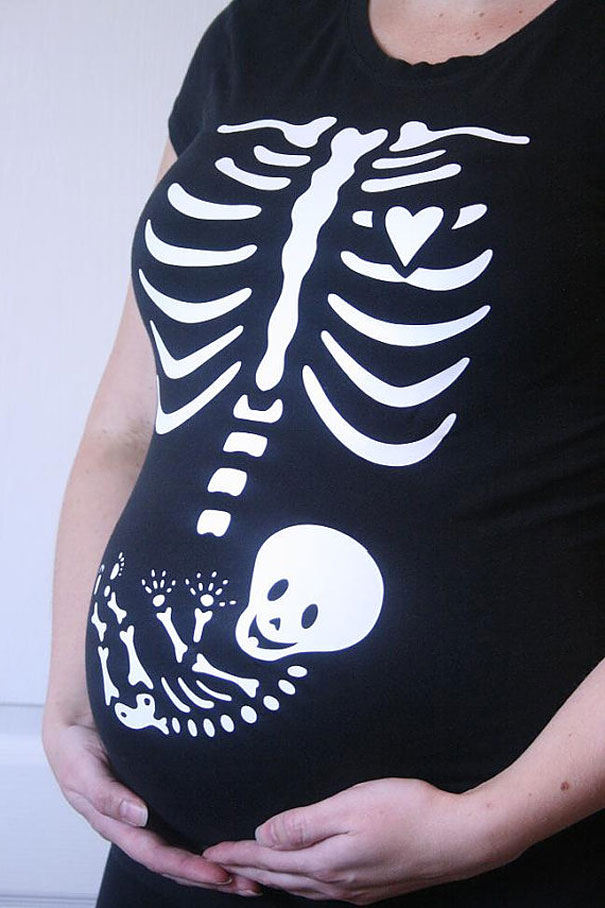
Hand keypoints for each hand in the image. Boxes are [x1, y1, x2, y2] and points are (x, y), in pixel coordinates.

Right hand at [42, 715, 261, 895]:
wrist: (77, 719)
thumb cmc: (75, 748)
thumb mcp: (82, 770)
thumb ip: (106, 795)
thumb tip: (138, 817)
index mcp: (118, 825)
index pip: (158, 856)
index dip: (189, 869)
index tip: (220, 874)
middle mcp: (138, 825)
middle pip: (178, 861)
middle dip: (213, 877)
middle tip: (252, 884)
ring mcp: (151, 812)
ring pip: (187, 846)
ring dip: (219, 862)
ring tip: (255, 871)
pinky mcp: (163, 795)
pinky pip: (188, 822)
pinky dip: (212, 835)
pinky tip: (236, 837)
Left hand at [202, 777, 526, 903]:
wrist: (460, 839)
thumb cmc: (406, 812)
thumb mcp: (349, 806)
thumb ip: (303, 824)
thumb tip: (263, 836)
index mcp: (325, 862)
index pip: (269, 860)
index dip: (238, 855)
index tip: (210, 854)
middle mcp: (336, 884)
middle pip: (281, 877)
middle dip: (248, 871)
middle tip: (220, 867)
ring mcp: (356, 890)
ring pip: (301, 887)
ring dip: (272, 880)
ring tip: (252, 875)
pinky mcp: (373, 889)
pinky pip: (322, 890)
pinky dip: (300, 883)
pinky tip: (303, 878)